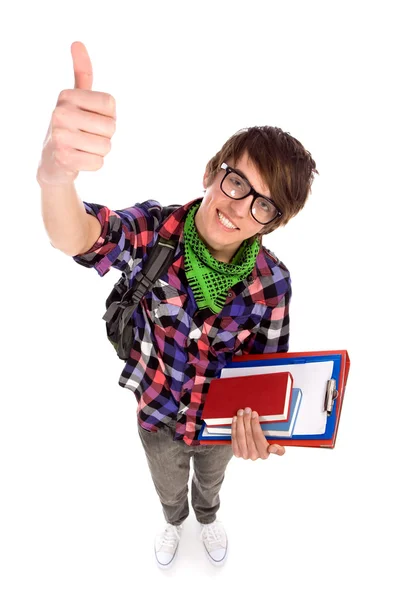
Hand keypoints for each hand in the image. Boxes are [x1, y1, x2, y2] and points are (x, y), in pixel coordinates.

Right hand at [37, 41, 116, 186]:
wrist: (52, 161)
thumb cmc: (71, 127)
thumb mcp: (76, 98)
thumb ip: (82, 73)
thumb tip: (77, 43)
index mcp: (67, 95)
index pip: (110, 103)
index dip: (108, 115)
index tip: (92, 118)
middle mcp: (60, 112)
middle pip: (111, 127)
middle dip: (105, 135)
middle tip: (87, 136)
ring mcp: (60, 136)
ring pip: (106, 146)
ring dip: (100, 151)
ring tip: (83, 148)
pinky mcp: (63, 158)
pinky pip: (98, 162)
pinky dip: (93, 164)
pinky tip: (79, 160)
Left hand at [231, 407, 285, 460]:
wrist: (256, 452)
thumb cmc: (268, 446)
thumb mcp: (278, 448)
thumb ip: (279, 450)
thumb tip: (272, 449)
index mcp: (264, 454)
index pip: (258, 436)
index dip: (255, 424)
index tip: (254, 413)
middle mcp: (254, 456)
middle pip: (248, 434)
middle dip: (247, 419)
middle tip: (247, 409)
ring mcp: (244, 455)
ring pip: (240, 435)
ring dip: (240, 421)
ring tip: (241, 412)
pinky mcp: (236, 453)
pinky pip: (234, 437)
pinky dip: (234, 427)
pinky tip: (235, 419)